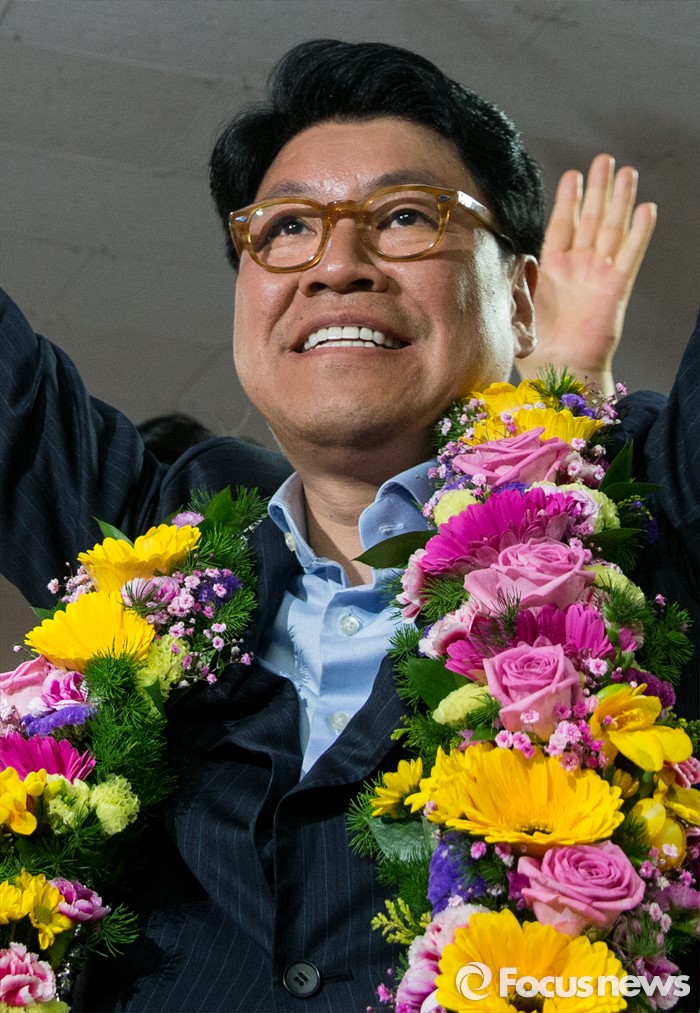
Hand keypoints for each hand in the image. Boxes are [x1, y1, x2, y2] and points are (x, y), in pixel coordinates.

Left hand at [518, 154, 656, 394]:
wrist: (559, 372)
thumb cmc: (537, 347)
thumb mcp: (516, 309)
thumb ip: (515, 283)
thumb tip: (507, 259)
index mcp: (552, 268)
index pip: (562, 225)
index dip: (568, 200)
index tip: (573, 175)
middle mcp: (578, 267)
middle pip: (591, 219)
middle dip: (598, 189)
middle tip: (605, 160)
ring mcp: (598, 276)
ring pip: (611, 230)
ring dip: (619, 201)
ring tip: (626, 173)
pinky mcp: (615, 290)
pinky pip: (630, 256)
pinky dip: (638, 233)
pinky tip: (645, 209)